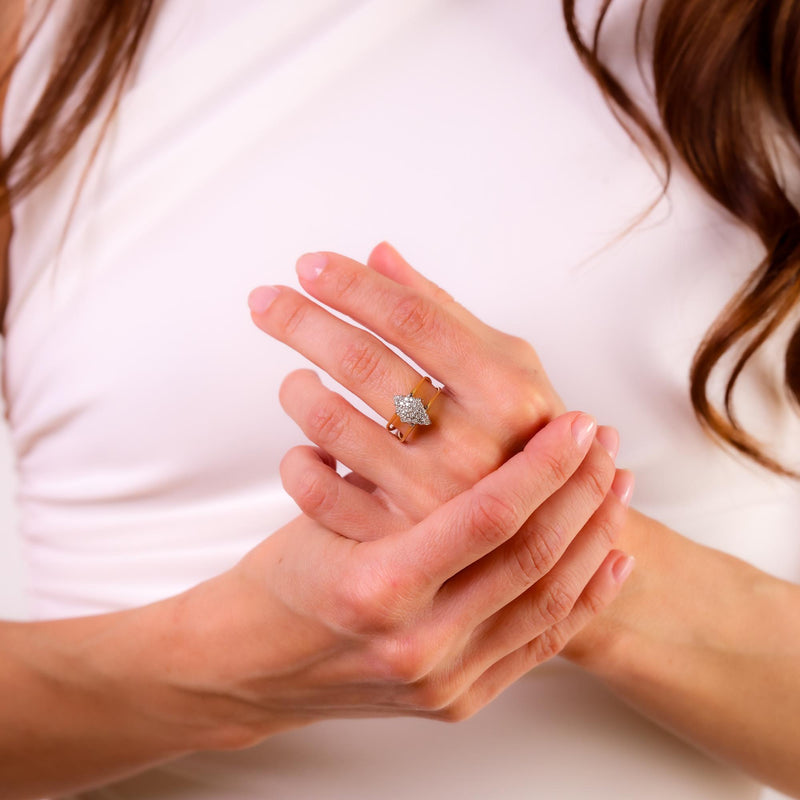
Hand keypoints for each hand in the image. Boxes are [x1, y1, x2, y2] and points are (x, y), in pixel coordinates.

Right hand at [164, 414, 631, 746]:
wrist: (251, 666)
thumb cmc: (282, 579)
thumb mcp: (324, 512)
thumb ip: (398, 479)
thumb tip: (467, 419)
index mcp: (379, 586)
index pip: (488, 517)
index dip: (542, 465)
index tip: (574, 424)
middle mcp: (418, 643)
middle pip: (531, 559)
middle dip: (579, 492)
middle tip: (605, 444)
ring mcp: (444, 680)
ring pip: (548, 602)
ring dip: (592, 537)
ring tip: (615, 486)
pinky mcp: (459, 698)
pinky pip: (540, 646)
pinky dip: (582, 599)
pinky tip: (609, 560)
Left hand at [247, 241, 631, 525]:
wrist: (541, 532)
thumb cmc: (522, 437)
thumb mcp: (507, 370)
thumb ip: (444, 312)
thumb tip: (378, 254)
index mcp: (507, 394)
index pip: (413, 318)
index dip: (353, 285)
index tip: (309, 266)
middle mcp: (473, 447)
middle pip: (363, 361)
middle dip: (301, 319)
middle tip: (265, 300)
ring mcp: (433, 500)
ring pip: (330, 422)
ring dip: (297, 389)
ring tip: (295, 380)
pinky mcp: (397, 543)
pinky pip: (317, 493)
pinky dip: (297, 462)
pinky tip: (305, 447)